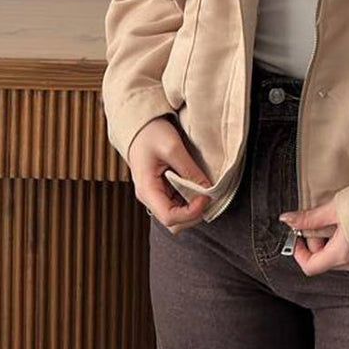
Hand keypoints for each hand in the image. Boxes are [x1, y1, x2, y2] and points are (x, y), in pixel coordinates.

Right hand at [128, 114, 212, 233]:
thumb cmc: (151, 134)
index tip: (206, 196)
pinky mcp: (163, 191)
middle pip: (174, 223)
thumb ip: (190, 170)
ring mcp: (156, 196)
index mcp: (147, 190)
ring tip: (204, 191)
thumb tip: (208, 189)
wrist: (140, 126)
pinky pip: (178, 205)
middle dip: (194, 214)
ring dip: (193, 209)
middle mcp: (150, 198)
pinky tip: (197, 187)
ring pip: (177, 217)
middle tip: (208, 195)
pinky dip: (191, 202)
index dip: (191, 212)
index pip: (170, 217)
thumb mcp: (172, 148)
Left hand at [277, 199, 348, 273]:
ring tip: (343, 218)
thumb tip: (287, 220)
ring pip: (342, 257)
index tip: (299, 234)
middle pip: (326, 260)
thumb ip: (311, 217)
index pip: (310, 266)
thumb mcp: (336, 207)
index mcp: (340, 255)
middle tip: (323, 219)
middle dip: (319, 242)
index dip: (299, 251)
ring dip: (336, 242)